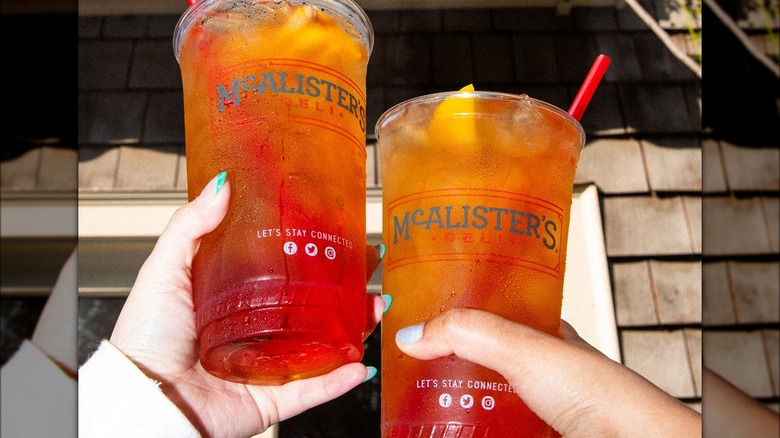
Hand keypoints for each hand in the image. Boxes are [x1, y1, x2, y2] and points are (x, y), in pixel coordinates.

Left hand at [109, 172, 385, 437]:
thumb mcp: (164, 270)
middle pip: (311, 306)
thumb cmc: (145, 338)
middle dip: (345, 288)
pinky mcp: (271, 398)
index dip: (312, 252)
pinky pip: (313, 389)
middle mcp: (255, 330)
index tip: (338, 231)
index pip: (283, 270)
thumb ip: (190, 227)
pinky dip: (339, 380)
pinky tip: (360, 363)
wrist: (142, 397)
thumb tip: (220, 184)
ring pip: (323, 346)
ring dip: (354, 329)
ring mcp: (267, 365)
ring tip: (375, 306)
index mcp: (234, 299)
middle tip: (369, 265)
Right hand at [395, 308, 701, 436]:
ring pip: (485, 401)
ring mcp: (537, 407)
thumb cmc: (603, 396)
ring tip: (420, 403)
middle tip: (412, 366)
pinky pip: (490, 428)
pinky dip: (469, 428)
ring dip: (454, 403)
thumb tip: (416, 332)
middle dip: (446, 364)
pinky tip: (453, 429)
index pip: (491, 313)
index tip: (420, 319)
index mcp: (544, 335)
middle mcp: (542, 371)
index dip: (456, 313)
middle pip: (481, 361)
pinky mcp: (530, 433)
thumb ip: (470, 333)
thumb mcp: (526, 349)